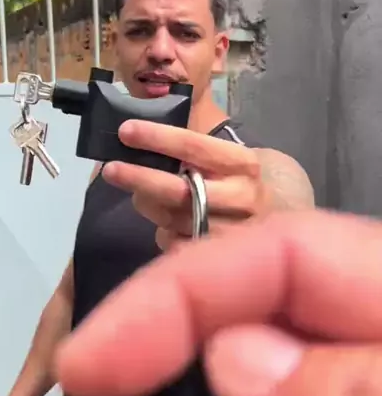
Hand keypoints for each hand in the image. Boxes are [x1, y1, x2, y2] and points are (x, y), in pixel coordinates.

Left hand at [102, 120, 266, 249]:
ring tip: (141, 196)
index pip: (196, 147)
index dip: (158, 138)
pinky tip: (167, 225)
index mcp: (244, 165)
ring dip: (150, 208)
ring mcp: (235, 234)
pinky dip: (164, 234)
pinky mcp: (226, 264)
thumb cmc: (244, 183)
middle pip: (181, 191)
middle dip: (140, 178)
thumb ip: (194, 156)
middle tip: (111, 170)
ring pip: (175, 221)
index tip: (125, 130)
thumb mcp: (230, 161)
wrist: (286, 221)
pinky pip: (177, 247)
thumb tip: (138, 144)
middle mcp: (244, 199)